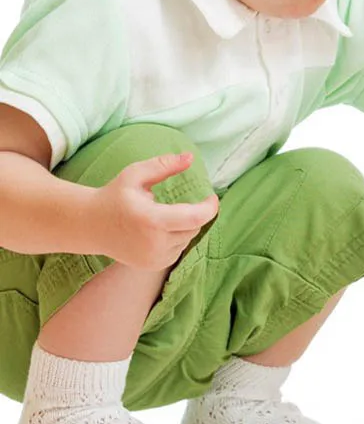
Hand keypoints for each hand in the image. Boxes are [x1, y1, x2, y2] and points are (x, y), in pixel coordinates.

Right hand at [94, 152, 219, 269]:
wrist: (90, 226)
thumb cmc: (114, 197)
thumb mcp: (135, 175)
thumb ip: (164, 165)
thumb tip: (190, 157)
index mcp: (151, 220)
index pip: (195, 218)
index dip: (209, 208)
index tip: (212, 197)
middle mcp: (154, 243)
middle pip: (193, 227)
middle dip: (192, 214)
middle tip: (173, 204)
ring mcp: (154, 258)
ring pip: (187, 239)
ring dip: (183, 226)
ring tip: (158, 218)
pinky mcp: (154, 266)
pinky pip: (178, 250)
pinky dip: (175, 238)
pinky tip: (156, 231)